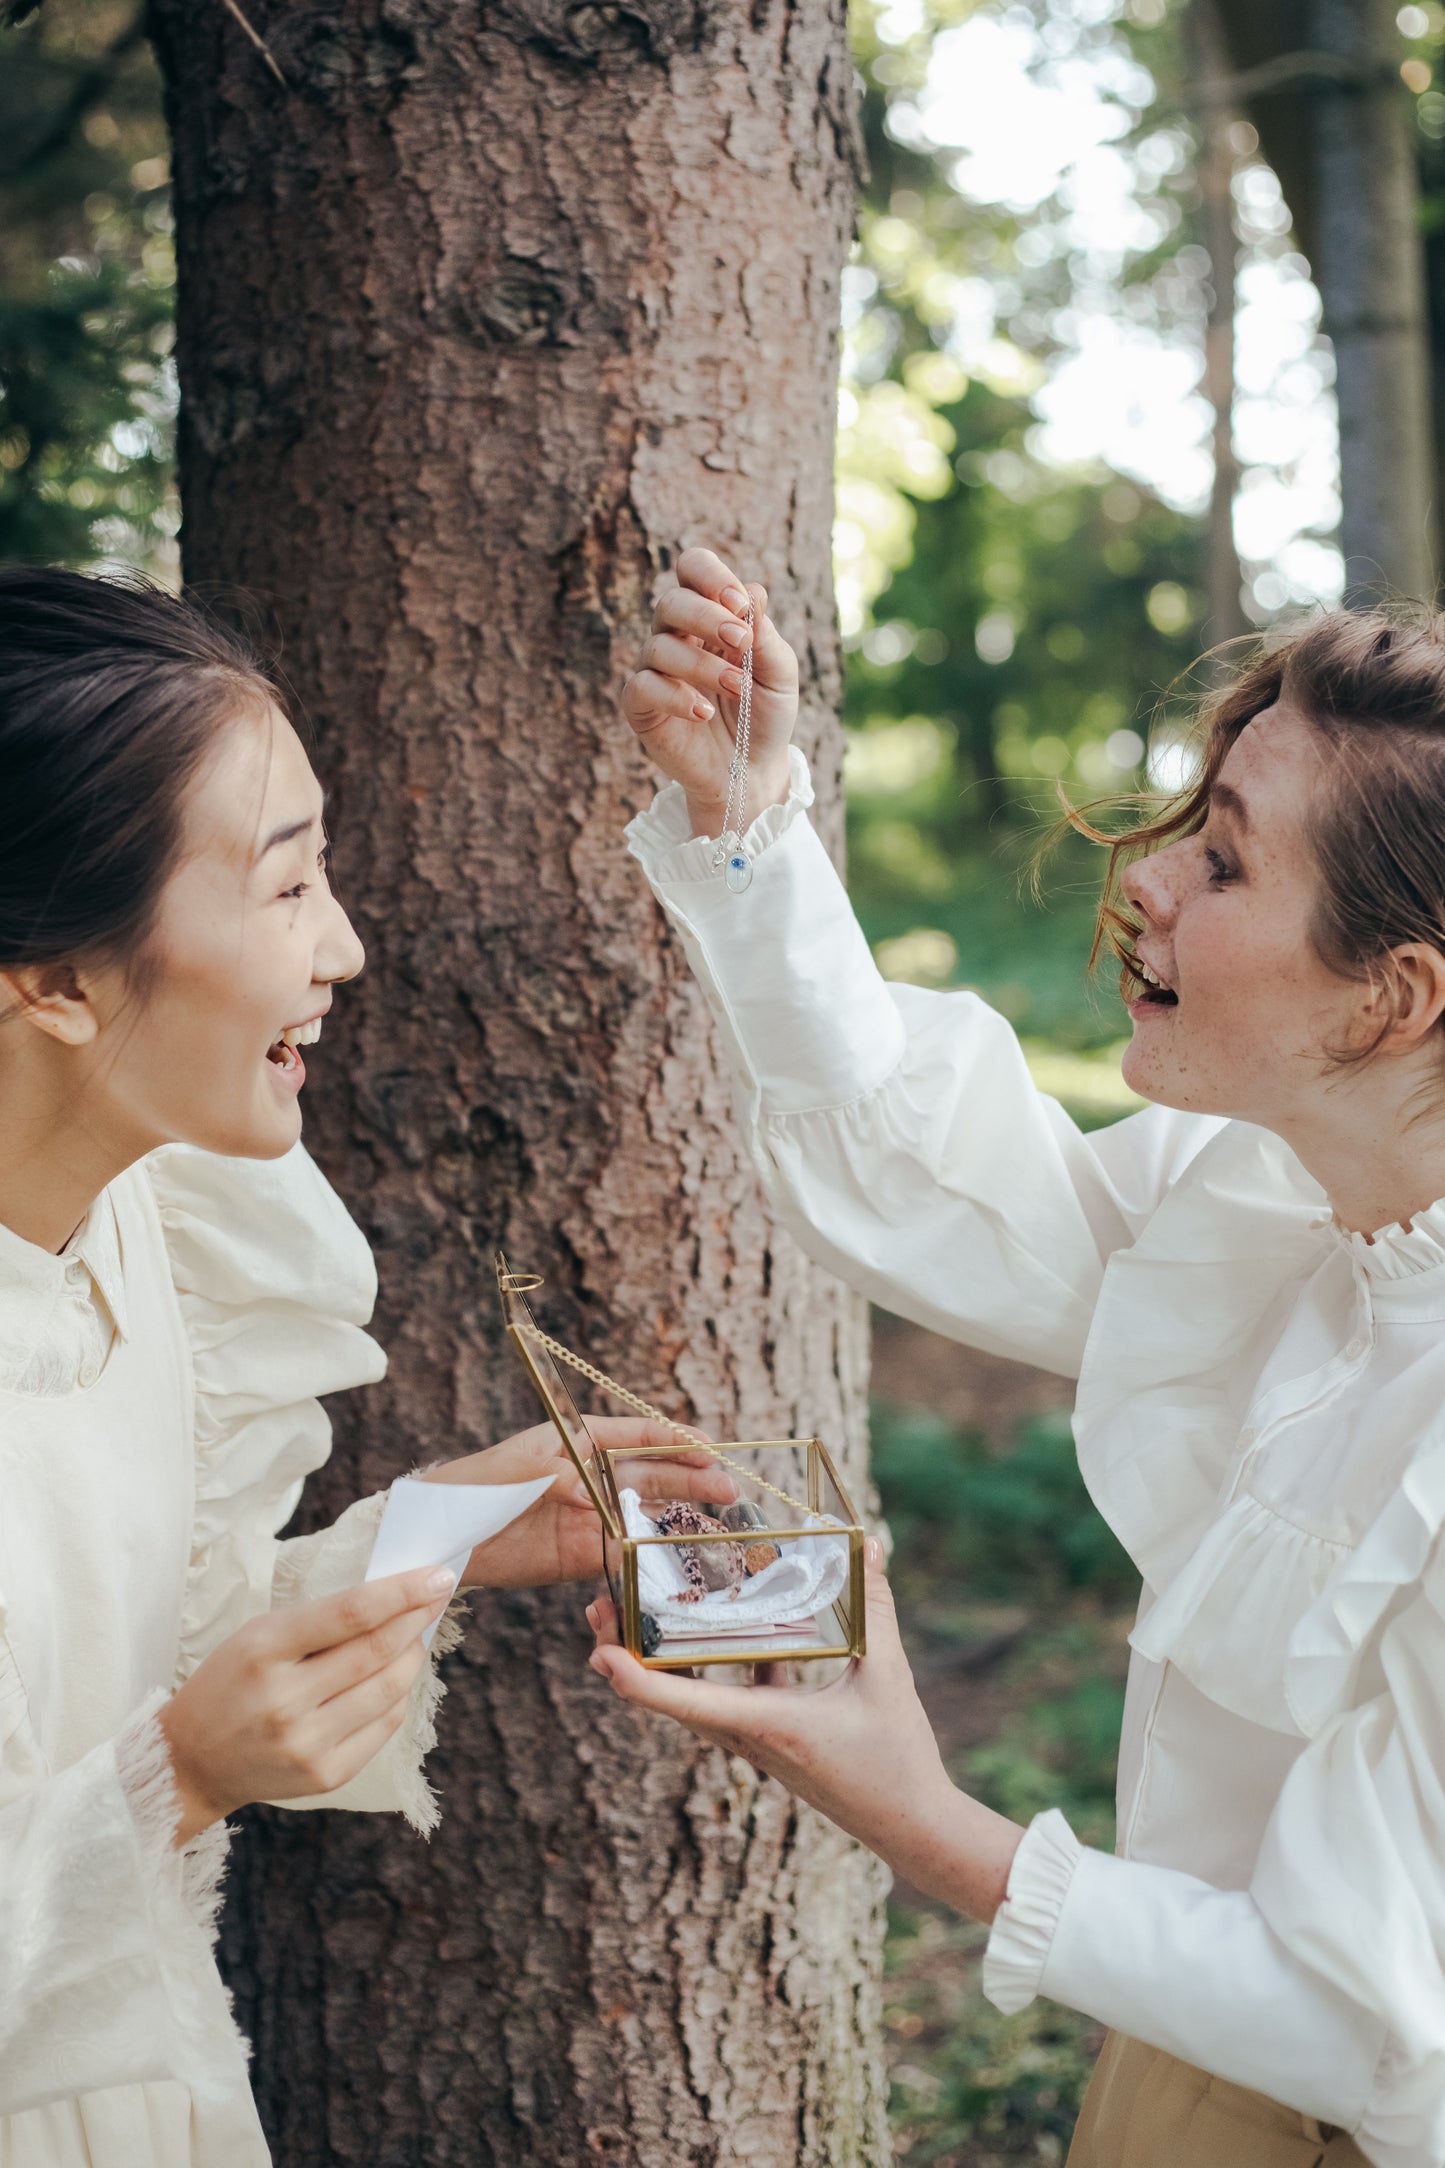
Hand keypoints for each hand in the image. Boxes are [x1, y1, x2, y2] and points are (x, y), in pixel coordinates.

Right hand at [158, 1567, 454, 1844]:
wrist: (191, 1762)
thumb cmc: (231, 1683)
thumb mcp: (258, 1636)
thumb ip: (321, 1620)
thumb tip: (396, 1599)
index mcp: (263, 1651)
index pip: (350, 1612)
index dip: (402, 1591)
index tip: (437, 1574)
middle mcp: (285, 1700)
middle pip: (376, 1650)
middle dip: (417, 1617)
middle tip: (438, 1595)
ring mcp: (306, 1744)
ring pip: (389, 1689)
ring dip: (412, 1654)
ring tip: (416, 1635)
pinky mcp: (325, 1775)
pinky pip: (383, 1725)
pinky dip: (398, 1695)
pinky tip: (396, 1676)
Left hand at [428, 1417, 737, 1588]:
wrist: (445, 1535)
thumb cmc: (477, 1485)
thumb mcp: (518, 1471)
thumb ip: (559, 1480)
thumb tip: (593, 1497)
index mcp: (578, 1441)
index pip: (636, 1435)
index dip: (673, 1440)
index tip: (708, 1447)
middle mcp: (592, 1477)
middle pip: (652, 1474)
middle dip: (691, 1478)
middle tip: (727, 1487)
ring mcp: (591, 1516)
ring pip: (647, 1511)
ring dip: (683, 1513)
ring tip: (720, 1517)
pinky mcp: (583, 1553)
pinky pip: (626, 1550)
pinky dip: (654, 1551)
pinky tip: (685, 1554)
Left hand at [586, 1541, 1022, 1923]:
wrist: (911, 1825)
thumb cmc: (897, 1758)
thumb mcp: (888, 1674)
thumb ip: (875, 1606)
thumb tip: (873, 1543)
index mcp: (765, 1723)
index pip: (682, 1703)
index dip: (633, 1677)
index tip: (598, 1649)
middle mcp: (747, 1737)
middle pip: (667, 1698)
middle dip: (626, 1655)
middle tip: (599, 1607)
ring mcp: (755, 1743)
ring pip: (690, 1700)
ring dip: (658, 1661)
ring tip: (636, 1613)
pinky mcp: (769, 1742)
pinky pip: (724, 1702)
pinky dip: (710, 1669)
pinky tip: (734, 1630)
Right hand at [621, 547, 799, 837]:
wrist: (751, 770)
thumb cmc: (765, 715)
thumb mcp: (780, 675)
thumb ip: (766, 636)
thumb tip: (752, 591)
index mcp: (711, 616)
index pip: (693, 569)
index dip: (710, 576)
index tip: (739, 604)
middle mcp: (678, 636)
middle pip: (672, 601)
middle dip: (707, 616)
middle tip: (742, 642)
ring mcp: (656, 670)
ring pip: (659, 646)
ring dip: (702, 664)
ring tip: (737, 689)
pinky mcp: (641, 706)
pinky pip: (642, 687)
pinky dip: (674, 696)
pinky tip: (703, 712)